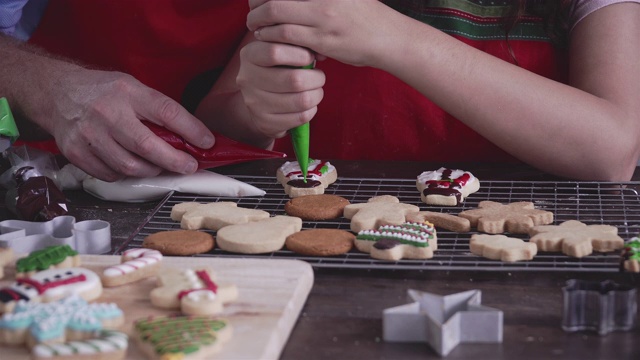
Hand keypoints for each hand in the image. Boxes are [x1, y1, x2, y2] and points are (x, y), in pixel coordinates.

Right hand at [48, 69, 214, 180]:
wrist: (57, 93)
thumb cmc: (103, 91)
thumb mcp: (133, 87)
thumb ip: (158, 109)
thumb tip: (192, 135)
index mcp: (127, 92)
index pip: (167, 113)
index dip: (192, 130)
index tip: (207, 142)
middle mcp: (108, 113)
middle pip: (148, 147)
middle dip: (175, 161)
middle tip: (189, 166)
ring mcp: (90, 135)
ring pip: (130, 167)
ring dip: (152, 171)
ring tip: (160, 165)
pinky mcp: (77, 152)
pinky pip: (111, 174)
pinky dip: (126, 174)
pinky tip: (131, 164)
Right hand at [236, 39, 324, 138]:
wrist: (259, 101)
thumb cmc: (277, 68)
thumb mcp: (280, 51)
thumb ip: (295, 44)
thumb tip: (319, 52)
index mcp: (249, 55)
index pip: (275, 52)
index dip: (300, 54)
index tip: (310, 57)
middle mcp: (247, 79)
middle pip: (294, 80)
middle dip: (316, 78)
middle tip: (319, 77)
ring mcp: (254, 103)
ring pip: (301, 100)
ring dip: (317, 95)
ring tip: (316, 90)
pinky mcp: (265, 122)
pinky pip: (300, 117)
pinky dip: (311, 110)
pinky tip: (309, 105)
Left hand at [247, 0, 401, 67]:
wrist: (388, 38)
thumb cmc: (364, 14)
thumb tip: (291, 1)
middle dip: (257, 4)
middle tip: (252, 12)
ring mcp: (322, 16)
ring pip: (276, 14)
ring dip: (260, 21)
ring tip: (256, 26)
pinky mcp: (322, 39)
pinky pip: (287, 35)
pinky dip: (272, 36)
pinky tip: (268, 37)